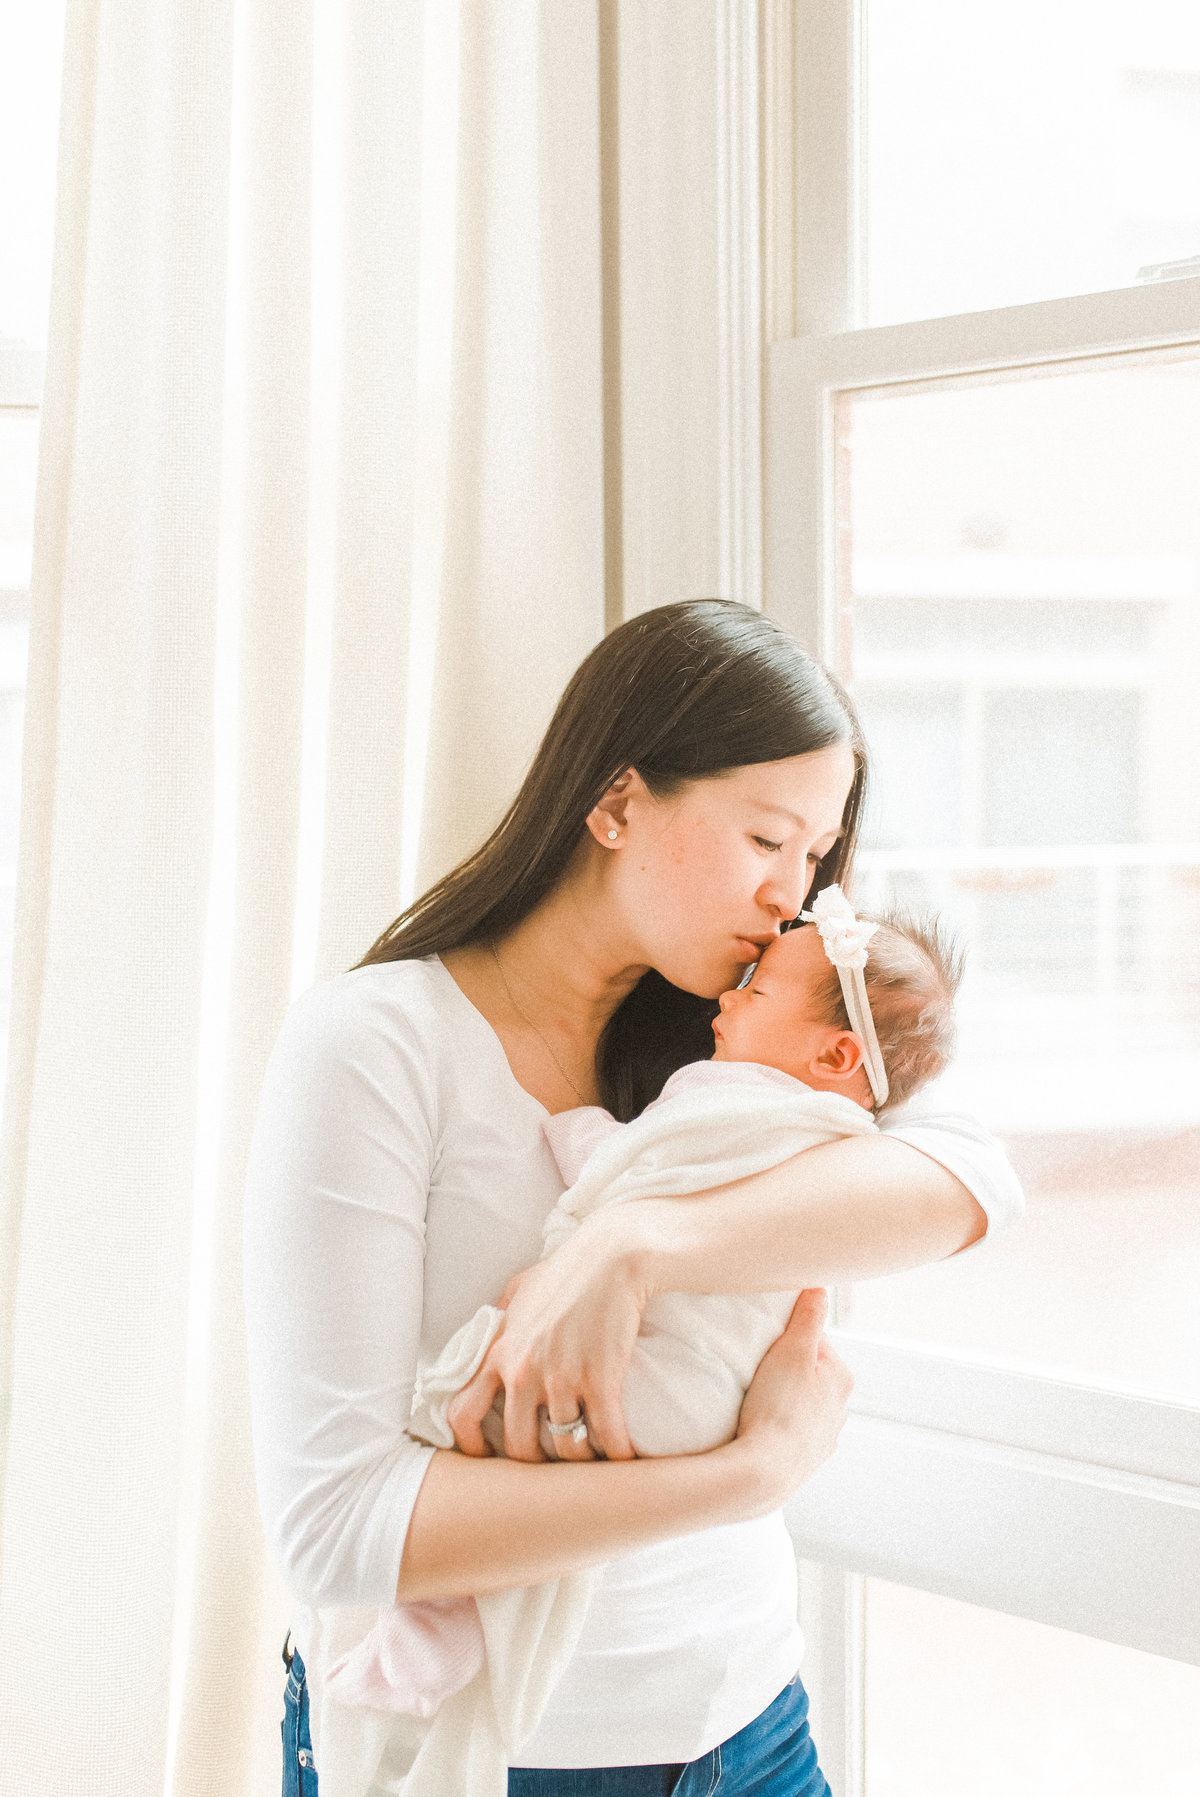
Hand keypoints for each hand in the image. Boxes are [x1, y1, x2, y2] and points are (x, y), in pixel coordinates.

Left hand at [446, 1207, 643, 1463]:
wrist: (612, 1256)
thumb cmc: (567, 1270)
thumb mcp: (519, 1290)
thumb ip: (500, 1319)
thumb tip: (491, 1335)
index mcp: (498, 1352)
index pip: (462, 1413)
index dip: (471, 1446)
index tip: (488, 1457)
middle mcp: (522, 1372)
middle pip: (518, 1446)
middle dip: (535, 1465)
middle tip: (551, 1464)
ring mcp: (561, 1379)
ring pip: (565, 1449)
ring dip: (580, 1461)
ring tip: (592, 1461)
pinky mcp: (600, 1381)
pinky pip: (607, 1438)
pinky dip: (618, 1455)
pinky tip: (625, 1456)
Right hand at [734, 1289, 852, 1503]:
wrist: (765, 1471)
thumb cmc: (777, 1407)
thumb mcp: (792, 1350)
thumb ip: (807, 1317)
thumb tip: (820, 1286)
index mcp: (841, 1377)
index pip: (814, 1341)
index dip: (786, 1339)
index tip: (765, 1347)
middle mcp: (841, 1407)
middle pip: (809, 1372)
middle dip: (786, 1369)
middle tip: (758, 1373)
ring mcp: (826, 1436)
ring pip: (802, 1402)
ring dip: (784, 1398)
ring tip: (758, 1401)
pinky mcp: (808, 1458)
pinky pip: (794, 1430)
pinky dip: (781, 1425)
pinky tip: (764, 1426)